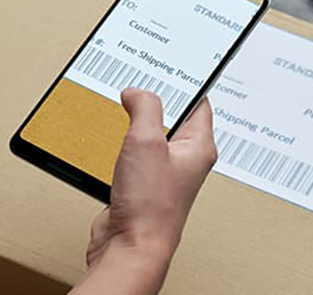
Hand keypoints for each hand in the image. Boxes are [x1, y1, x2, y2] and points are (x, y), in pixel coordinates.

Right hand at [71, 89, 217, 294]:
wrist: (130, 247)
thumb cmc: (150, 206)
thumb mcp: (147, 141)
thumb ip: (145, 108)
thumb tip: (137, 92)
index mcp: (198, 147)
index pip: (199, 102)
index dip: (185, 81)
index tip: (171, 66)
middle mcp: (185, 160)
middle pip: (173, 117)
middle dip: (156, 99)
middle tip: (141, 82)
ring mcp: (163, 174)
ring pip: (151, 136)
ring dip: (136, 123)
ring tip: (125, 105)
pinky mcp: (142, 186)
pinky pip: (134, 155)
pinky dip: (123, 145)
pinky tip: (113, 139)